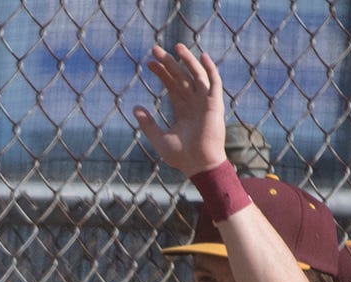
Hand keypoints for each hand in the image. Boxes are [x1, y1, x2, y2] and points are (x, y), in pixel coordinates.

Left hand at [132, 45, 230, 174]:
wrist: (199, 165)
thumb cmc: (181, 157)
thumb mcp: (159, 139)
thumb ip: (147, 124)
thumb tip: (135, 108)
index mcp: (182, 109)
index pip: (171, 84)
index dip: (161, 72)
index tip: (149, 63)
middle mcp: (193, 102)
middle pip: (180, 76)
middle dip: (169, 62)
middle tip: (155, 49)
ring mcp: (205, 102)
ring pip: (196, 75)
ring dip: (187, 60)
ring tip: (176, 46)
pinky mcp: (215, 104)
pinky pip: (214, 82)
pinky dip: (210, 69)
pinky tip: (202, 56)